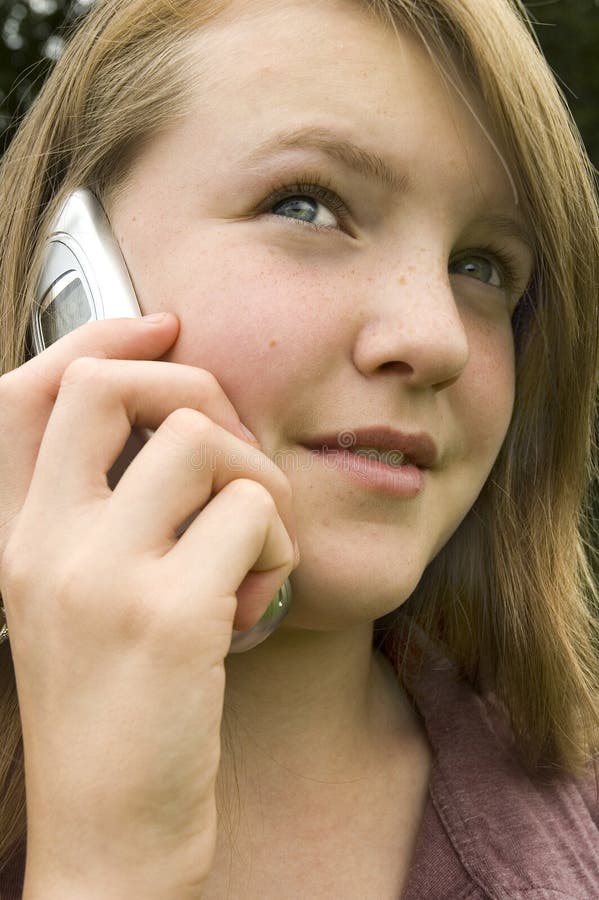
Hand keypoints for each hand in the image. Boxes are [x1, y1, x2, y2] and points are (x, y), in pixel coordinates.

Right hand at [0, 313, 297, 898]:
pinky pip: (253, 516)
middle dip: (194, 386)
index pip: (27, 390)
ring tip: (253, 547)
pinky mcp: (168, 616)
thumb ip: (105, 513)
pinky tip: (259, 600)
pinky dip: (278, 547)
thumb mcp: (80, 599)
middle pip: (109, 386)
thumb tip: (184, 422)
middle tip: (234, 445)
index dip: (99, 337)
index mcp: (16, 537)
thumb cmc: (112, 711)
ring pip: (203, 443)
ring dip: (255, 483)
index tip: (162, 329)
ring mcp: (100, 577)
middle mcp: (43, 546)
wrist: (110, 832)